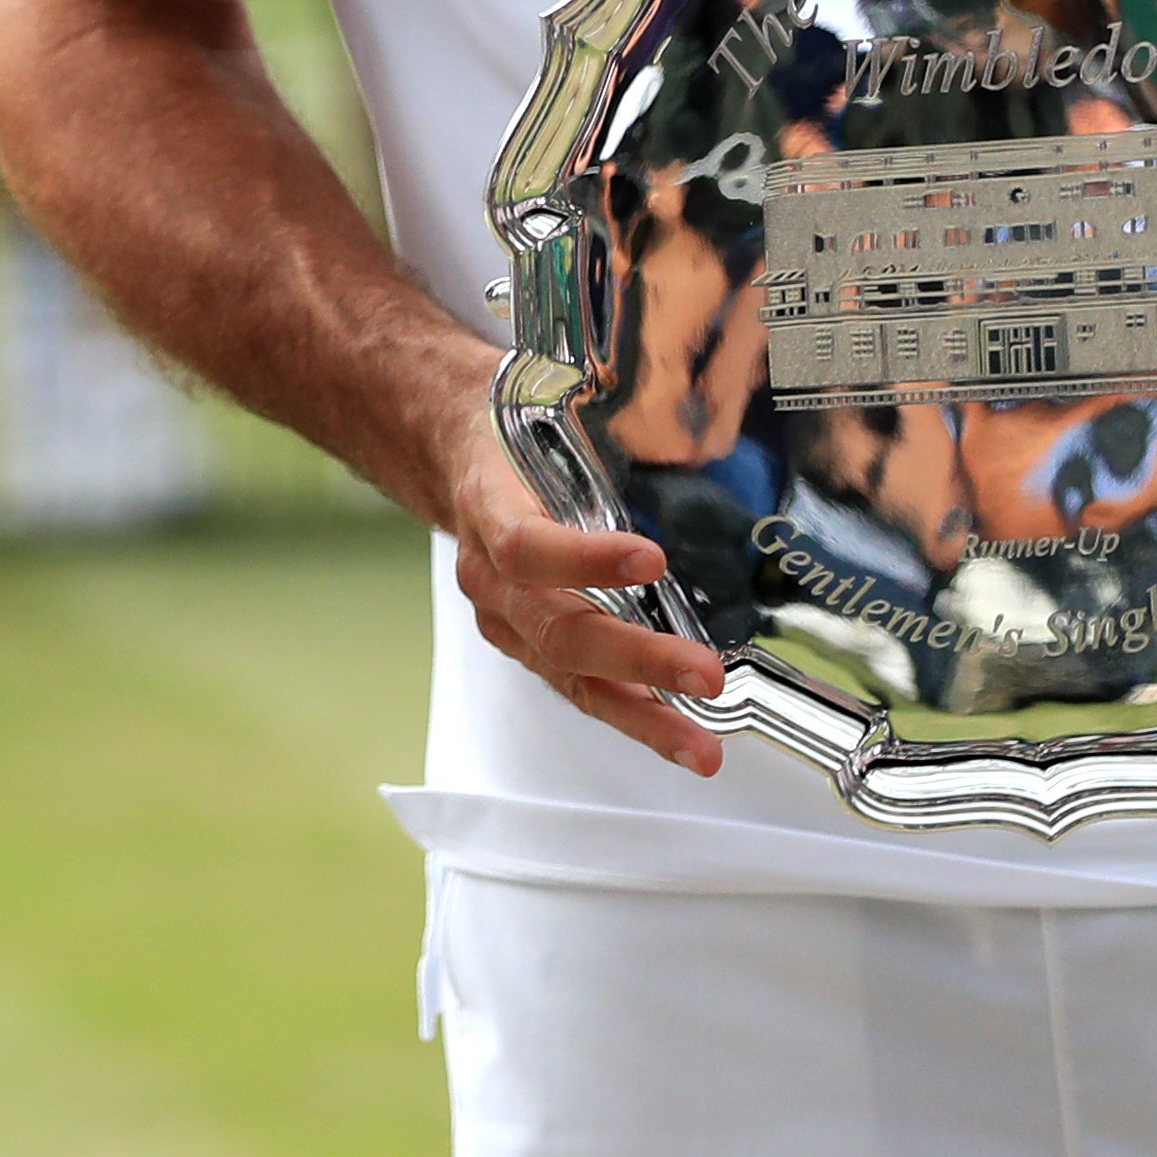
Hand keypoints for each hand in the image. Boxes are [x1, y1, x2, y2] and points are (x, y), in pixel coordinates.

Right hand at [438, 413, 728, 776]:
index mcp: (486, 509)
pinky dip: (633, 712)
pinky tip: (685, 733)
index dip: (584, 558)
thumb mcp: (534, 409)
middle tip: (705, 673)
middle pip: (559, 630)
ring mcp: (505, 620)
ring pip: (569, 676)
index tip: (653, 559)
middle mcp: (489, 579)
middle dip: (637, 658)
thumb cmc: (506, 431)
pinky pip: (578, 687)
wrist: (450, 453)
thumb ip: (598, 427)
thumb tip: (694, 421)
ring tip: (702, 747)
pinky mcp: (526, 645)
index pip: (526, 545)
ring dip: (641, 713)